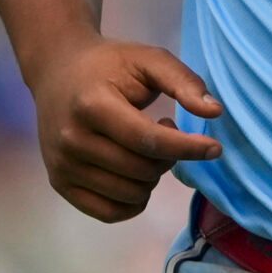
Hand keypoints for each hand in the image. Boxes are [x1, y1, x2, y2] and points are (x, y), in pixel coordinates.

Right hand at [24, 37, 223, 221]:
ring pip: (131, 194)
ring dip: (152, 177)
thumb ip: (183, 82)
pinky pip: (110, 212)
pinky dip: (134, 201)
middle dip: (168, 156)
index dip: (187, 148)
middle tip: (164, 130)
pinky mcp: (59, 184)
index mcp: (92, 105)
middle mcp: (72, 140)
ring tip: (144, 147)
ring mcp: (62, 166)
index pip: (147, 141)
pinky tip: (134, 173)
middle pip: (142, 170)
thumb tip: (214, 112)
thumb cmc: (109, 65)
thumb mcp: (148, 60)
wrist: (57, 71)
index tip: (214, 148)